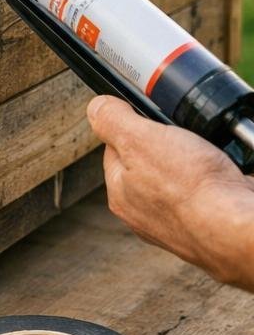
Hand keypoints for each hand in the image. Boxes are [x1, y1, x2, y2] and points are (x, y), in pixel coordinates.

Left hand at [90, 95, 253, 289]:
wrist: (237, 226)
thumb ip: (112, 120)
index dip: (133, 126)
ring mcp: (178, 222)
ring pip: (182, 177)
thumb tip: (96, 108)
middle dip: (167, 144)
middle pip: (150, 162)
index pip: (116, 147)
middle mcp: (146, 214)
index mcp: (121, 194)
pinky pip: (208, 192)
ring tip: (206, 157)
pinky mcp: (209, 224)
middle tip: (184, 138)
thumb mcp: (138, 139)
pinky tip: (222, 175)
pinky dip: (216, 179)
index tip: (151, 118)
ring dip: (194, 161)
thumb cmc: (189, 188)